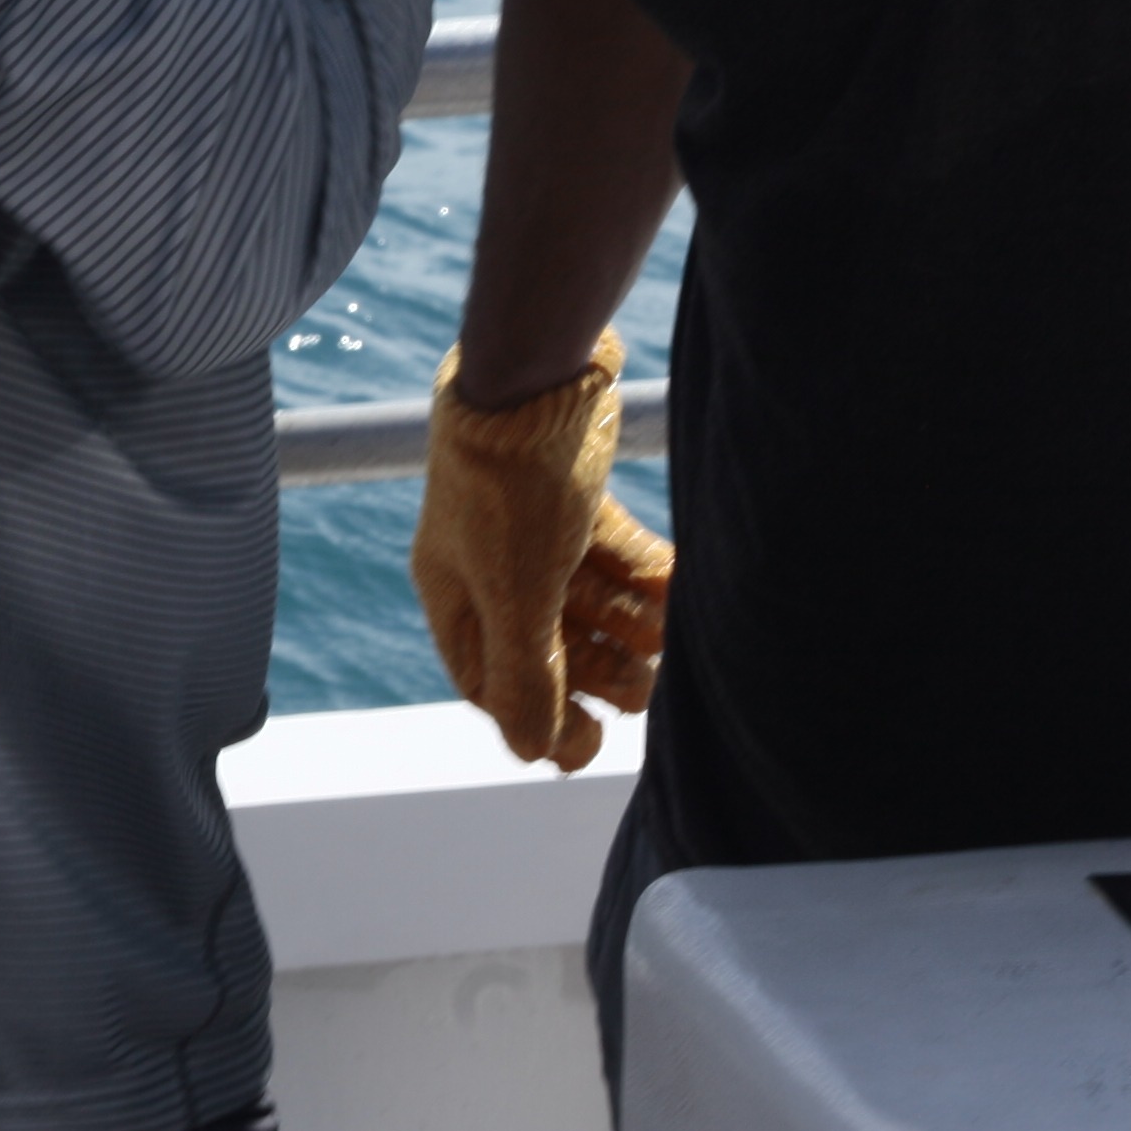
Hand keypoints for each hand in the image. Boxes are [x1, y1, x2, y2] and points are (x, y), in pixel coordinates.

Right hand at [410, 330, 672, 769]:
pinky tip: (677, 585)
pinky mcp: (575, 498)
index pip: (487, 678)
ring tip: (669, 639)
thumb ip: (525, 676)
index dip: (535, 714)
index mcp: (454, 591)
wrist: (537, 377)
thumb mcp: (517, 594)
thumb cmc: (508, 488)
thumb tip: (534, 752)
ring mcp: (534, 531)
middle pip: (544, 643)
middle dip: (596, 670)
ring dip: (630, 627)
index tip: (587, 740)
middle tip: (643, 688)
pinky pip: (614, 556)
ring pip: (586, 601)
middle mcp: (489, 565)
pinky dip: (646, 577)